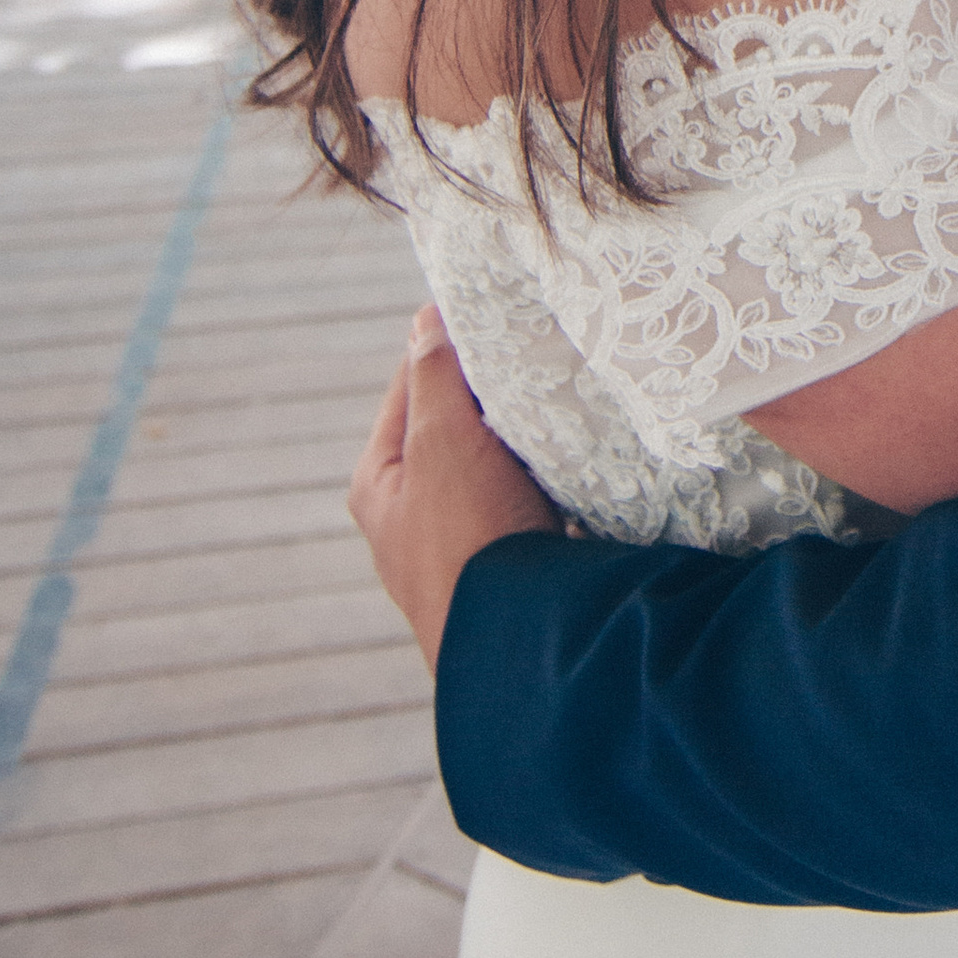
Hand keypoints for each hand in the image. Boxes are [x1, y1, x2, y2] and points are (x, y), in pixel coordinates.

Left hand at [350, 306, 561, 670]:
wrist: (520, 644)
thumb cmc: (468, 540)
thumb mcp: (442, 443)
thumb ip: (434, 376)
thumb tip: (426, 318)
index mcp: (379, 482)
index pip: (412, 383)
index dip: (452, 344)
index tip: (498, 313)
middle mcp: (411, 515)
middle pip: (456, 424)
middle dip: (495, 393)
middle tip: (539, 356)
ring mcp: (461, 544)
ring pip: (496, 464)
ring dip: (526, 439)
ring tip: (562, 404)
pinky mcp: (508, 566)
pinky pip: (530, 502)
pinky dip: (550, 479)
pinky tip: (578, 464)